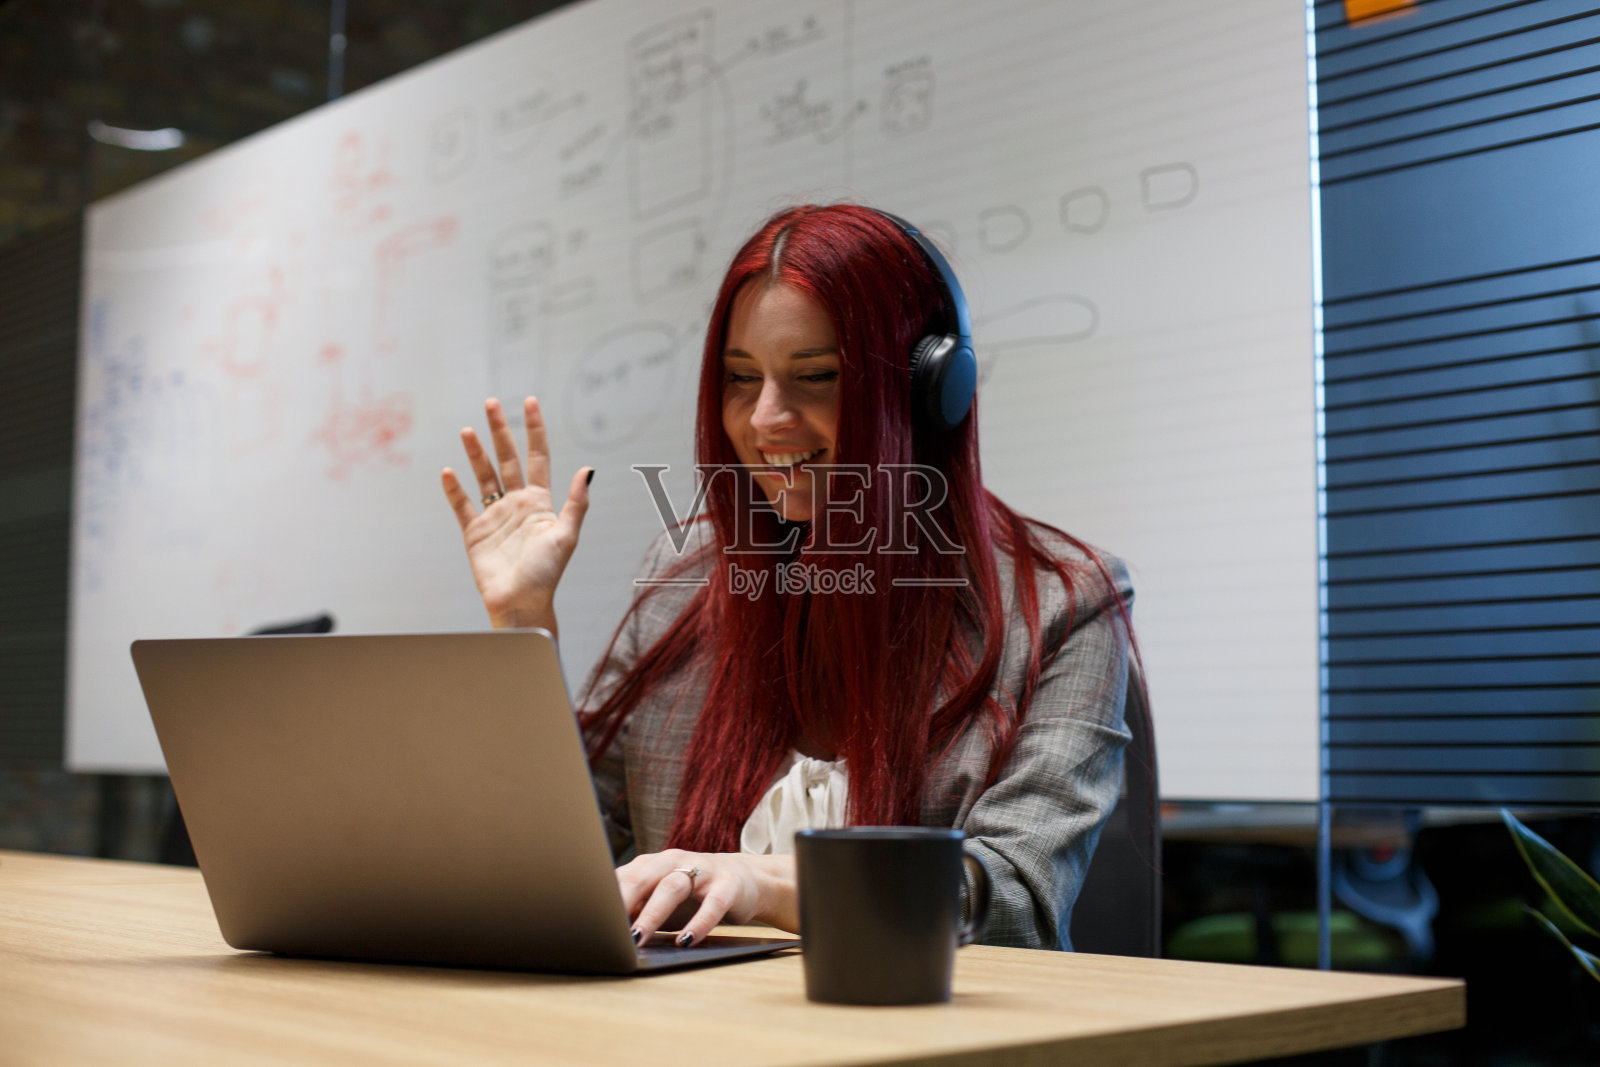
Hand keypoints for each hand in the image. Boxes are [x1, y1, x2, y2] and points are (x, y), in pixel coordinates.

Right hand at [441, 397, 592, 634]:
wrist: (521, 604)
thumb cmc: (548, 575)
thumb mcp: (567, 536)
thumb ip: (576, 503)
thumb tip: (588, 470)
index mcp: (541, 502)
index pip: (537, 457)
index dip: (534, 430)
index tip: (530, 402)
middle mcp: (517, 504)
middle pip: (507, 459)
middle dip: (500, 431)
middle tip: (491, 403)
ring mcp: (495, 517)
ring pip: (483, 477)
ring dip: (476, 454)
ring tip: (467, 430)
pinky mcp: (474, 533)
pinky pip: (462, 505)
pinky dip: (454, 489)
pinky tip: (448, 471)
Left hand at [617, 849, 797, 946]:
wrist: (745, 879)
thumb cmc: (692, 896)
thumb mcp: (660, 899)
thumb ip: (634, 909)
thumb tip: (601, 933)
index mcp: (651, 864)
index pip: (622, 877)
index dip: (604, 898)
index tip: (587, 920)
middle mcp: (674, 861)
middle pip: (643, 877)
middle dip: (623, 903)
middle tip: (608, 931)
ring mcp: (702, 870)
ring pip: (673, 887)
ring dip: (652, 913)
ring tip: (638, 939)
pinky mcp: (728, 885)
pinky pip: (712, 904)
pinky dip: (698, 923)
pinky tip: (685, 941)